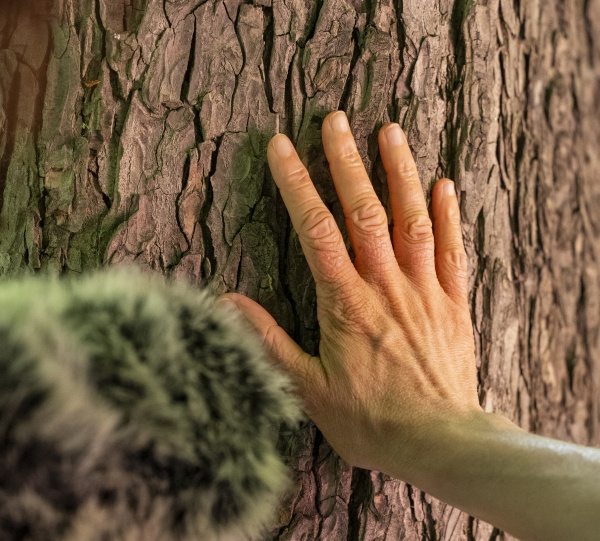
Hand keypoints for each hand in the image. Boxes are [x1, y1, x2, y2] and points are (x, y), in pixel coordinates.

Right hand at [217, 111, 481, 477]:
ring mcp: (424, 290)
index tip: (281, 147)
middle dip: (346, 161)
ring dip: (399, 172)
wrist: (438, 442)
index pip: (316, 229)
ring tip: (388, 131)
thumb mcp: (307, 387)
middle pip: (363, 210)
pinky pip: (451, 249)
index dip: (296, 184)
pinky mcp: (452, 302)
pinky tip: (442, 183)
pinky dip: (447, 214)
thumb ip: (267, 340)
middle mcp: (385, 285)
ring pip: (411, 219)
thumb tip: (228, 301)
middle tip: (335, 120)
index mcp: (345, 303)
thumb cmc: (370, 419)